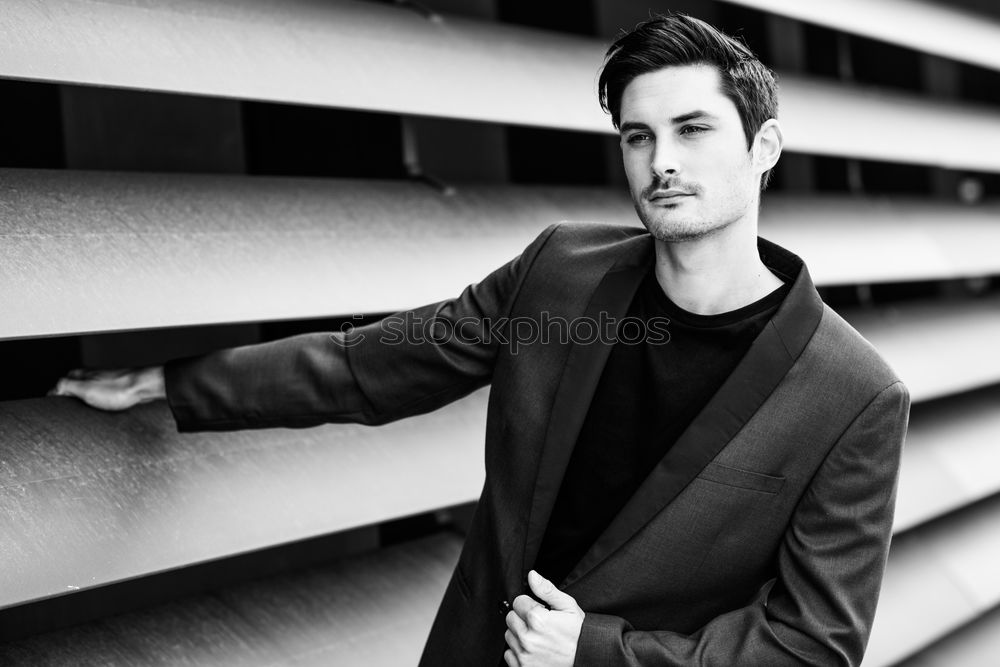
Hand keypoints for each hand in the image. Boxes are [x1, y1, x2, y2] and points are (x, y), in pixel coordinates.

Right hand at [48, 366, 165, 410]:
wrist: (144, 387)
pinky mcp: (116, 388)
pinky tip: (102, 412)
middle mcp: (92, 376)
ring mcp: (104, 381)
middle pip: (73, 389)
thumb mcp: (84, 389)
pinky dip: (99, 405)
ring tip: (87, 414)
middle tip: (72, 414)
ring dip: (86, 404)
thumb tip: (52, 390)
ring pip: (89, 393)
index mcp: (81, 375)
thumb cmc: (118, 388)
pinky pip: (102, 397)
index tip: (56, 408)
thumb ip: (65, 386)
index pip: (59, 384)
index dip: (56, 396)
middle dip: (71, 401)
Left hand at [504, 570, 584, 666]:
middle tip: (539, 624)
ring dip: (520, 634)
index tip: (540, 610)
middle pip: (510, 618)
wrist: (586, 658)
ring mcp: (524, 655)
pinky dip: (518, 651)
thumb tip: (532, 576)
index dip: (529, 604)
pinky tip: (534, 649)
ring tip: (538, 637)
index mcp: (538, 620)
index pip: (517, 602)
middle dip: (523, 618)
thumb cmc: (579, 634)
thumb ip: (547, 590)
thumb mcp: (568, 606)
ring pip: (509, 636)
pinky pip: (508, 654)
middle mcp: (528, 639)